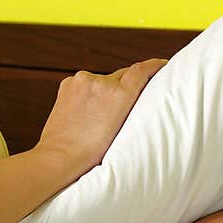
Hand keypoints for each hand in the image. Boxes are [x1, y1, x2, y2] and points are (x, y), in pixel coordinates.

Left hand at [35, 58, 166, 177]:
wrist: (60, 157)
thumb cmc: (91, 154)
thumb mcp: (122, 132)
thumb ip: (131, 108)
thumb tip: (136, 96)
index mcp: (120, 96)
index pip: (141, 70)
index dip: (155, 65)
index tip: (162, 65)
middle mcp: (102, 83)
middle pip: (122, 75)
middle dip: (126, 86)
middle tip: (126, 104)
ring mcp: (83, 81)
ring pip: (103, 81)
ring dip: (105, 91)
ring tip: (99, 116)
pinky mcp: (68, 83)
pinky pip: (86, 84)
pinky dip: (89, 93)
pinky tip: (85, 112)